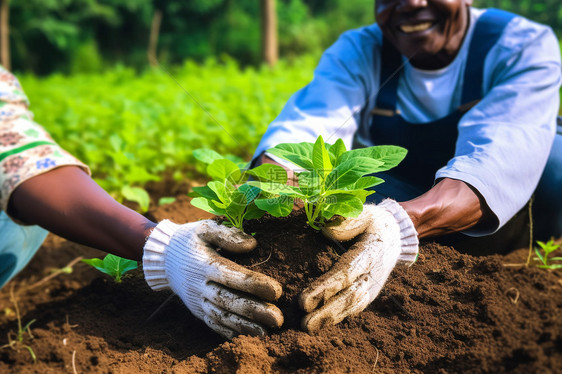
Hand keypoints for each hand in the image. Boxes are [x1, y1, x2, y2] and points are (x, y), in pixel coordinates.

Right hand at [142, 219, 283, 338]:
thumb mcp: (204, 228)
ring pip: (221, 316)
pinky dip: (228, 331)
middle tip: (278, 319)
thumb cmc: (188, 240)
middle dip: (254, 311)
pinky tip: (247, 336)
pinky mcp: (196, 310)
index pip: (231, 276)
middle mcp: (199, 286)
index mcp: (204, 264)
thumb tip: (252, 244)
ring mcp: (196, 301)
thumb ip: (227, 234)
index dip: (254, 284)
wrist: (161, 258)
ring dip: (244, 326)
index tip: (277, 291)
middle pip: (228, 301)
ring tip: (266, 332)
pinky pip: (212, 324)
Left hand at [299, 199, 418, 331]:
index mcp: (372, 252)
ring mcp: (372, 286)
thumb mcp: (364, 212)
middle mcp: (374, 273)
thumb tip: (326, 229)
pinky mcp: (368, 293)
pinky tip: (320, 325)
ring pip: (353, 306)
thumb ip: (348, 219)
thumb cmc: (373, 222)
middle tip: (304, 323)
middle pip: (350, 296)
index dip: (326, 288)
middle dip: (326, 311)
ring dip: (330, 319)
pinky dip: (338, 317)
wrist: (395, 234)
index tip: (305, 300)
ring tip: (308, 328)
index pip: (346, 272)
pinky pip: (354, 308)